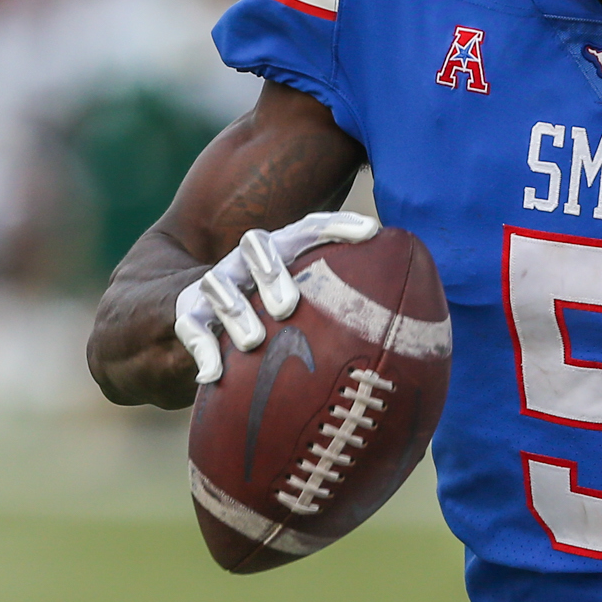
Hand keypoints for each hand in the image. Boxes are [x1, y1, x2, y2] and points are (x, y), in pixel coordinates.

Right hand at [171, 211, 380, 384]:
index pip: (309, 228)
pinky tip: (211, 376)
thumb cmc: (273, 318)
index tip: (371, 232)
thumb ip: (343, 310)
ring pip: (218, 285)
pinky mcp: (188, 314)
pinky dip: (201, 350)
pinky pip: (190, 328)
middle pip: (256, 247)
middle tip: (289, 306)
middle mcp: (246, 262)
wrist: (190, 312)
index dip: (338, 225)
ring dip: (236, 311)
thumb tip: (413, 338)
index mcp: (280, 252)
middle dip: (272, 272)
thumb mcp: (306, 308)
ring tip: (252, 341)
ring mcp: (215, 286)